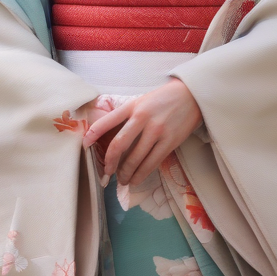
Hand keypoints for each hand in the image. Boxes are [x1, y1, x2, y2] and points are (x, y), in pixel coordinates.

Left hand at [82, 78, 202, 185]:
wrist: (191, 95)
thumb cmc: (163, 99)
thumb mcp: (141, 101)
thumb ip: (127, 115)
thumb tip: (109, 135)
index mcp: (132, 106)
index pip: (107, 121)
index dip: (93, 134)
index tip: (84, 145)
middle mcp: (142, 117)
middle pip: (119, 145)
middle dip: (110, 163)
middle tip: (107, 173)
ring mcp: (157, 130)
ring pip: (135, 158)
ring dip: (126, 173)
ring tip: (123, 180)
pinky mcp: (170, 141)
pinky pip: (152, 163)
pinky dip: (141, 174)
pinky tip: (136, 179)